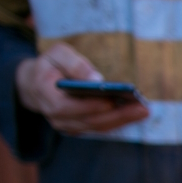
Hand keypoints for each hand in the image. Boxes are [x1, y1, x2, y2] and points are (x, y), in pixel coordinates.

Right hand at [14, 43, 148, 133]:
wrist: (38, 83)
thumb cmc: (51, 65)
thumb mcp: (58, 54)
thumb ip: (74, 64)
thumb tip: (97, 79)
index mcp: (44, 95)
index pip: (65, 108)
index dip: (88, 106)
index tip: (110, 100)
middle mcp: (55, 117)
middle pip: (88, 121)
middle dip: (116, 115)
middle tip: (142, 107)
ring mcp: (67, 125)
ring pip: (97, 127)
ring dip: (122, 120)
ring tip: (143, 110)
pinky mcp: (79, 128)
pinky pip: (101, 127)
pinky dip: (118, 121)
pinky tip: (135, 113)